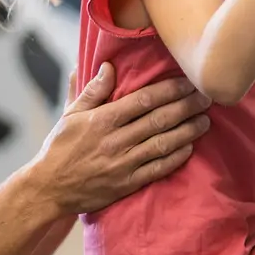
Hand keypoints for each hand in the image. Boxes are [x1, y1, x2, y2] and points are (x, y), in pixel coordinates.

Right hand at [28, 64, 211, 213]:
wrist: (48, 189)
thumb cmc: (59, 148)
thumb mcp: (70, 115)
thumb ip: (92, 90)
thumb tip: (108, 66)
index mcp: (102, 120)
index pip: (143, 100)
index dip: (170, 90)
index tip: (188, 81)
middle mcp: (115, 140)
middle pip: (159, 120)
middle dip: (186, 106)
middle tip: (207, 96)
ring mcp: (123, 163)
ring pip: (162, 143)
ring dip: (187, 131)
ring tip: (205, 120)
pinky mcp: (127, 184)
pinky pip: (157, 169)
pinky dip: (175, 158)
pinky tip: (189, 147)